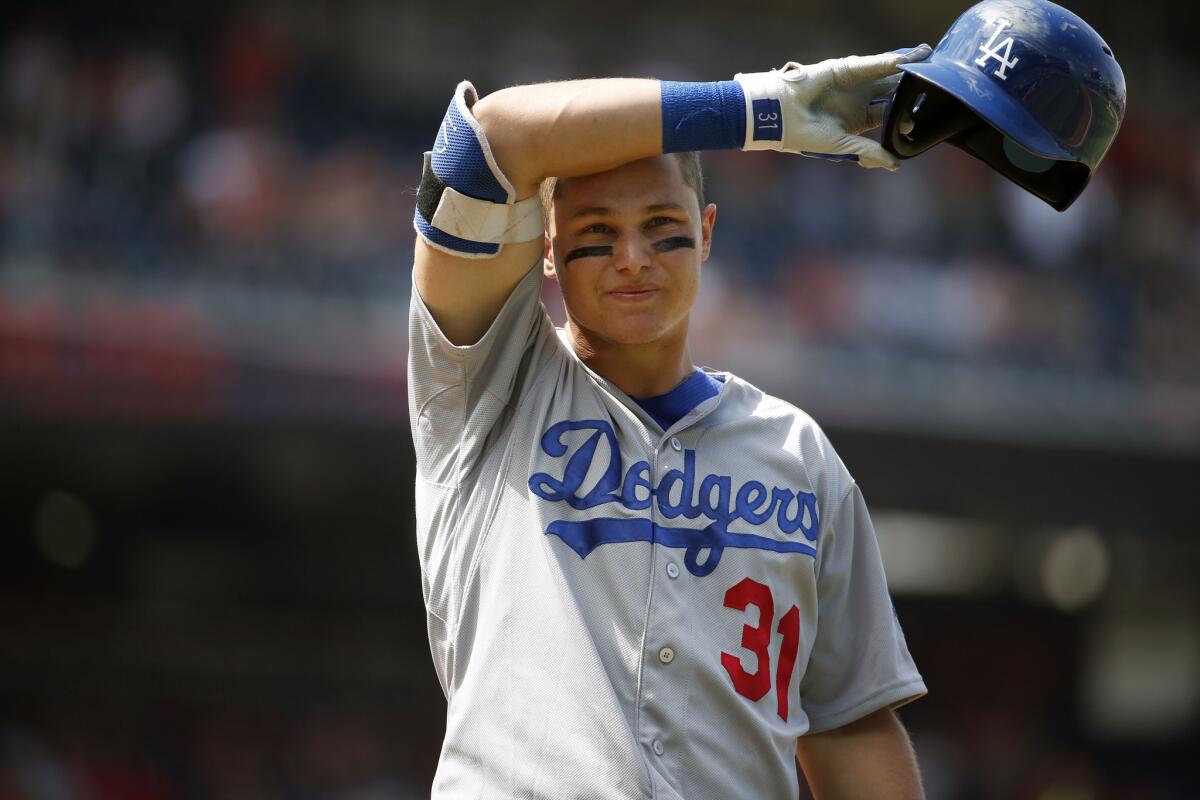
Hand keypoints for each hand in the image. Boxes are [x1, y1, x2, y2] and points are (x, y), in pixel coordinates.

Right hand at [736, 45, 931, 169]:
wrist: (780, 116)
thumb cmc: (805, 136)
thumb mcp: (842, 147)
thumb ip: (868, 153)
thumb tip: (896, 165)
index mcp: (859, 120)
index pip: (890, 115)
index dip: (906, 116)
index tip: (921, 119)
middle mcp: (859, 100)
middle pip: (893, 92)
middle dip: (913, 89)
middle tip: (937, 86)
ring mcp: (854, 83)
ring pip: (887, 75)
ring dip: (908, 69)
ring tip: (931, 62)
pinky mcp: (846, 69)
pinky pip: (874, 65)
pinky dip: (893, 60)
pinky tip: (912, 57)